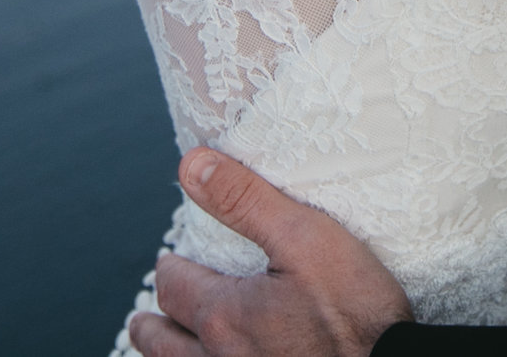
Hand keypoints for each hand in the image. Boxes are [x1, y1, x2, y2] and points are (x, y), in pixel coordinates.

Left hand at [127, 149, 411, 356]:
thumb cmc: (358, 316)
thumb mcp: (307, 239)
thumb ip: (246, 201)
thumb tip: (193, 167)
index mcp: (223, 316)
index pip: (174, 287)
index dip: (170, 269)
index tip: (173, 260)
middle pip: (162, 344)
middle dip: (152, 324)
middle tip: (148, 316)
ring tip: (168, 348)